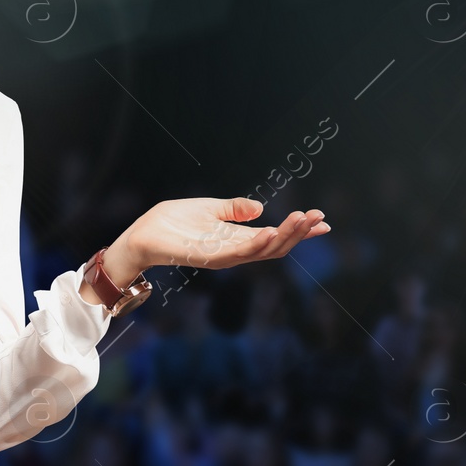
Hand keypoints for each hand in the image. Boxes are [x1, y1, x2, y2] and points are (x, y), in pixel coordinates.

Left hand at [126, 197, 327, 271]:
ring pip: (261, 250)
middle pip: (275, 246)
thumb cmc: (174, 222)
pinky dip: (255, 244)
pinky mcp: (207, 257)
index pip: (275, 237)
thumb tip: (260, 208)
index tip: (323, 221)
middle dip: (299, 233)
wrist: (143, 233)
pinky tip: (270, 232)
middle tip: (319, 218)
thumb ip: (235, 208)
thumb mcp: (211, 208)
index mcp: (237, 238)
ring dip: (284, 236)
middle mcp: (234, 251)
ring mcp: (223, 256)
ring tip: (302, 220)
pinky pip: (236, 252)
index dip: (299, 230)